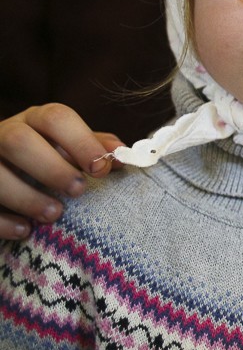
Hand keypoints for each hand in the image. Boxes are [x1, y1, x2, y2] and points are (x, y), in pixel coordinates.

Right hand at [0, 104, 122, 238]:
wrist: (4, 170)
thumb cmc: (46, 159)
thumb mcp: (69, 149)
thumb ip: (94, 148)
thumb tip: (123, 154)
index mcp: (35, 120)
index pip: (56, 117)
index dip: (81, 141)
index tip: (102, 168)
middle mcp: (4, 133)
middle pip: (18, 140)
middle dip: (51, 167)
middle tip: (78, 191)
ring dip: (25, 196)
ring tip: (54, 215)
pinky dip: (2, 220)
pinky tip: (24, 231)